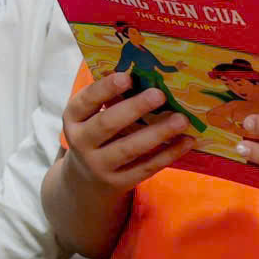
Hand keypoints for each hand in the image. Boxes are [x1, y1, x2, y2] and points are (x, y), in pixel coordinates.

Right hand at [61, 73, 192, 197]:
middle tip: (160, 94)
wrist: (86, 180)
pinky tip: (186, 142)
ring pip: (129, 148)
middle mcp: (81, 142)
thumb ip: (109, 100)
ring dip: (158, 133)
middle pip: (107, 124)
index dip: (105, 88)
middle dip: (134, 108)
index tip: (127, 76)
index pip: (85, 101)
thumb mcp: (91, 118)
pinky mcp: (118, 183)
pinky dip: (168, 154)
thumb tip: (144, 75)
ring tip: (181, 120)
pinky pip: (146, 167)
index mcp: (73, 119)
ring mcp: (99, 165)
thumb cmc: (95, 135)